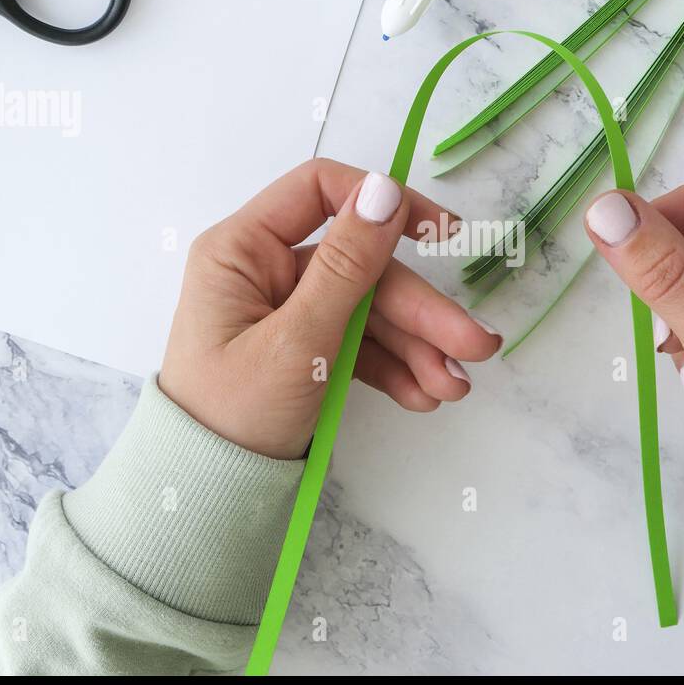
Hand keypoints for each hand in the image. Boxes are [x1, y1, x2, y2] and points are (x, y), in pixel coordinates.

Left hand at [159, 158, 500, 459]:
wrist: (208, 497)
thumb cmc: (234, 415)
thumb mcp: (298, 340)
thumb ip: (347, 265)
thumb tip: (385, 187)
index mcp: (242, 250)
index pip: (321, 191)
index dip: (385, 203)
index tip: (443, 233)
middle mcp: (265, 270)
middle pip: (363, 266)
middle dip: (421, 311)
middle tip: (475, 346)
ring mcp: (288, 311)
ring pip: (371, 310)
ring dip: (418, 347)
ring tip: (453, 389)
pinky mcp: (306, 349)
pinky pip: (361, 343)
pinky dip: (395, 367)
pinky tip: (423, 395)